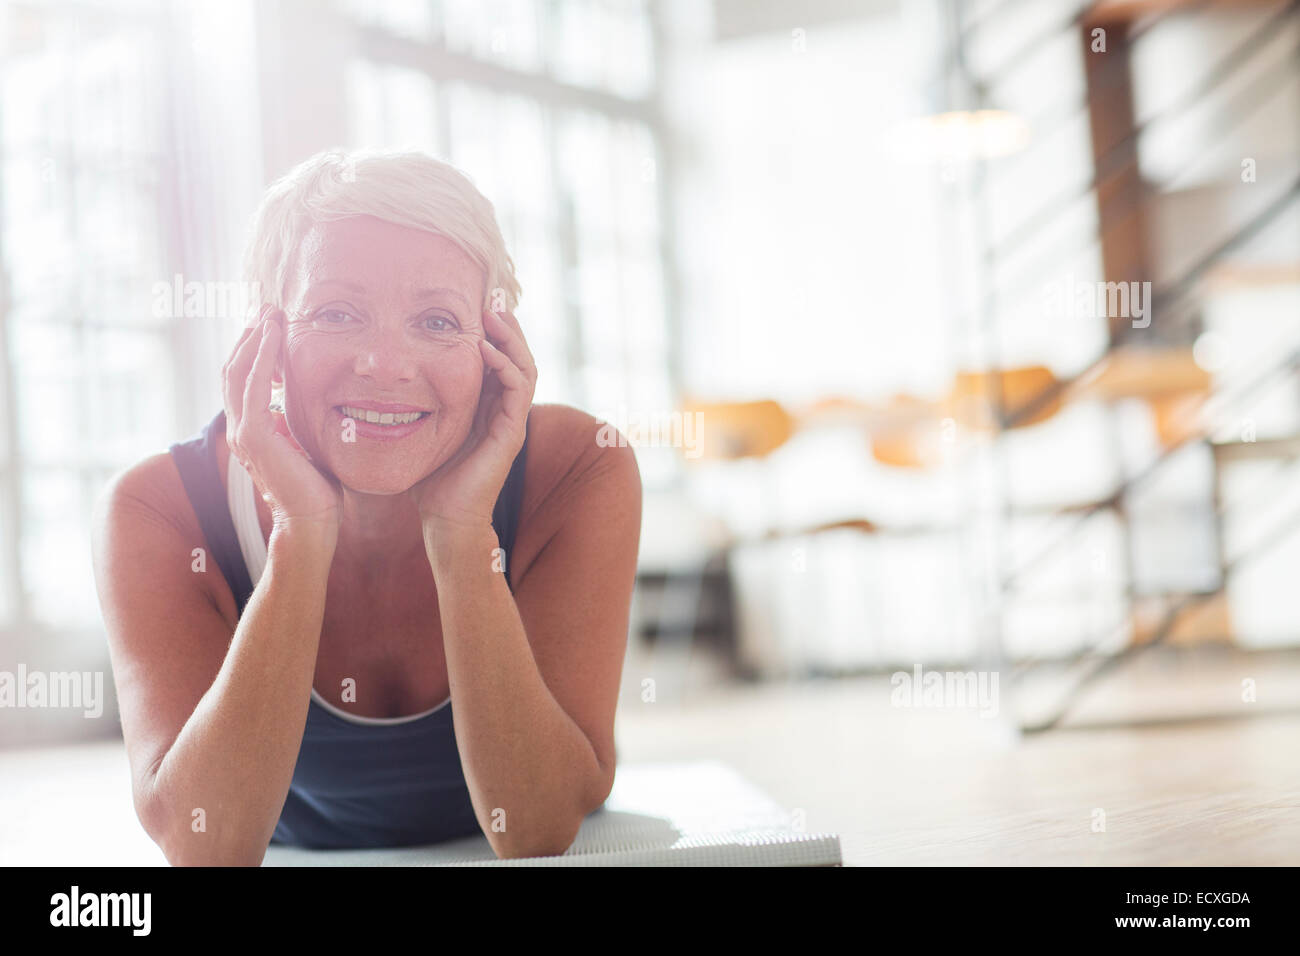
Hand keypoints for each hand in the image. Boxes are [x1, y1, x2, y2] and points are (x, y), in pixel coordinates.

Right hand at [223, 306, 343, 534]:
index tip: (270, 324)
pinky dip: (262, 355)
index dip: (252, 350)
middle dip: (249, 335)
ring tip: (269, 312)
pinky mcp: (254, 436)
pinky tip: (274, 335)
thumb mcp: (303, 445)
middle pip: (233, 369)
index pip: (242, 380)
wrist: (311, 520)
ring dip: (254, 338)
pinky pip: (253, 385)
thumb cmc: (315, 488)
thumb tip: (294, 409)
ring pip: (238, 372)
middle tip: (266, 307)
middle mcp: (239, 428)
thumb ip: (293, 426)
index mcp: (250, 429)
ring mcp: (243, 431)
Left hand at [408, 308, 535, 536]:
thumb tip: (378, 377)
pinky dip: (506, 366)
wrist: (445, 520)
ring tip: (494, 314)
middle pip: (517, 356)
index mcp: (487, 407)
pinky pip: (518, 390)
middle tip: (490, 298)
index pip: (498, 358)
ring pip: (525, 367)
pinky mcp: (512, 433)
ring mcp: (512, 421)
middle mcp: (504, 410)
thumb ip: (411, 405)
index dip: (491, 331)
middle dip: (506, 326)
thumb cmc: (429, 480)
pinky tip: (486, 350)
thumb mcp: (419, 430)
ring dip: (511, 338)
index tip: (472, 304)